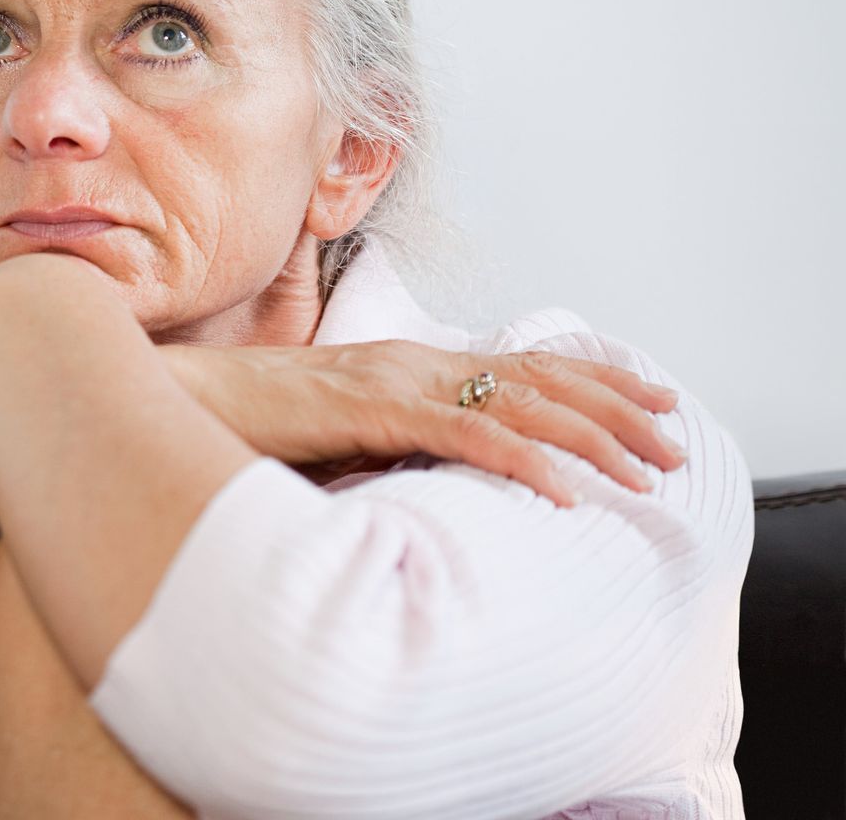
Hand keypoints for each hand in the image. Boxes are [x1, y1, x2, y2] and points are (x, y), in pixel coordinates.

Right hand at [157, 338, 687, 505]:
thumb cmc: (249, 426)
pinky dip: (524, 462)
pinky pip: (465, 437)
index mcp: (408, 365)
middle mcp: (412, 362)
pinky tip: (565, 492)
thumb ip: (390, 443)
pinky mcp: (372, 411)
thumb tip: (438, 476)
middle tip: (675, 441)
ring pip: (518, 404)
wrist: (181, 398)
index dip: (591, 380)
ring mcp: (394, 382)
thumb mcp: (337, 435)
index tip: (650, 399)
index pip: (519, 365)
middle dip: (615, 410)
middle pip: (538, 379)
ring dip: (592, 439)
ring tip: (644, 470)